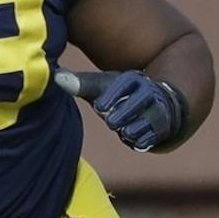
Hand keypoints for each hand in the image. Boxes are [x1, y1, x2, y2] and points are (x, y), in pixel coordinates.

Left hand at [55, 68, 187, 151]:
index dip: (109, 98)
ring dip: (127, 130)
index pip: (119, 86)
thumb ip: (80, 84)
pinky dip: (137, 140)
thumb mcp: (102, 88)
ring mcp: (158, 109)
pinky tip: (134, 136)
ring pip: (138, 125)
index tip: (100, 106)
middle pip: (129, 108)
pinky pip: (147, 138)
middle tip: (112, 120)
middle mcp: (148, 92)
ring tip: (125, 127)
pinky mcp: (162, 127)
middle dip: (118, 116)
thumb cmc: (121, 96)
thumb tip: (56, 77)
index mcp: (131, 79)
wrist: (156, 105)